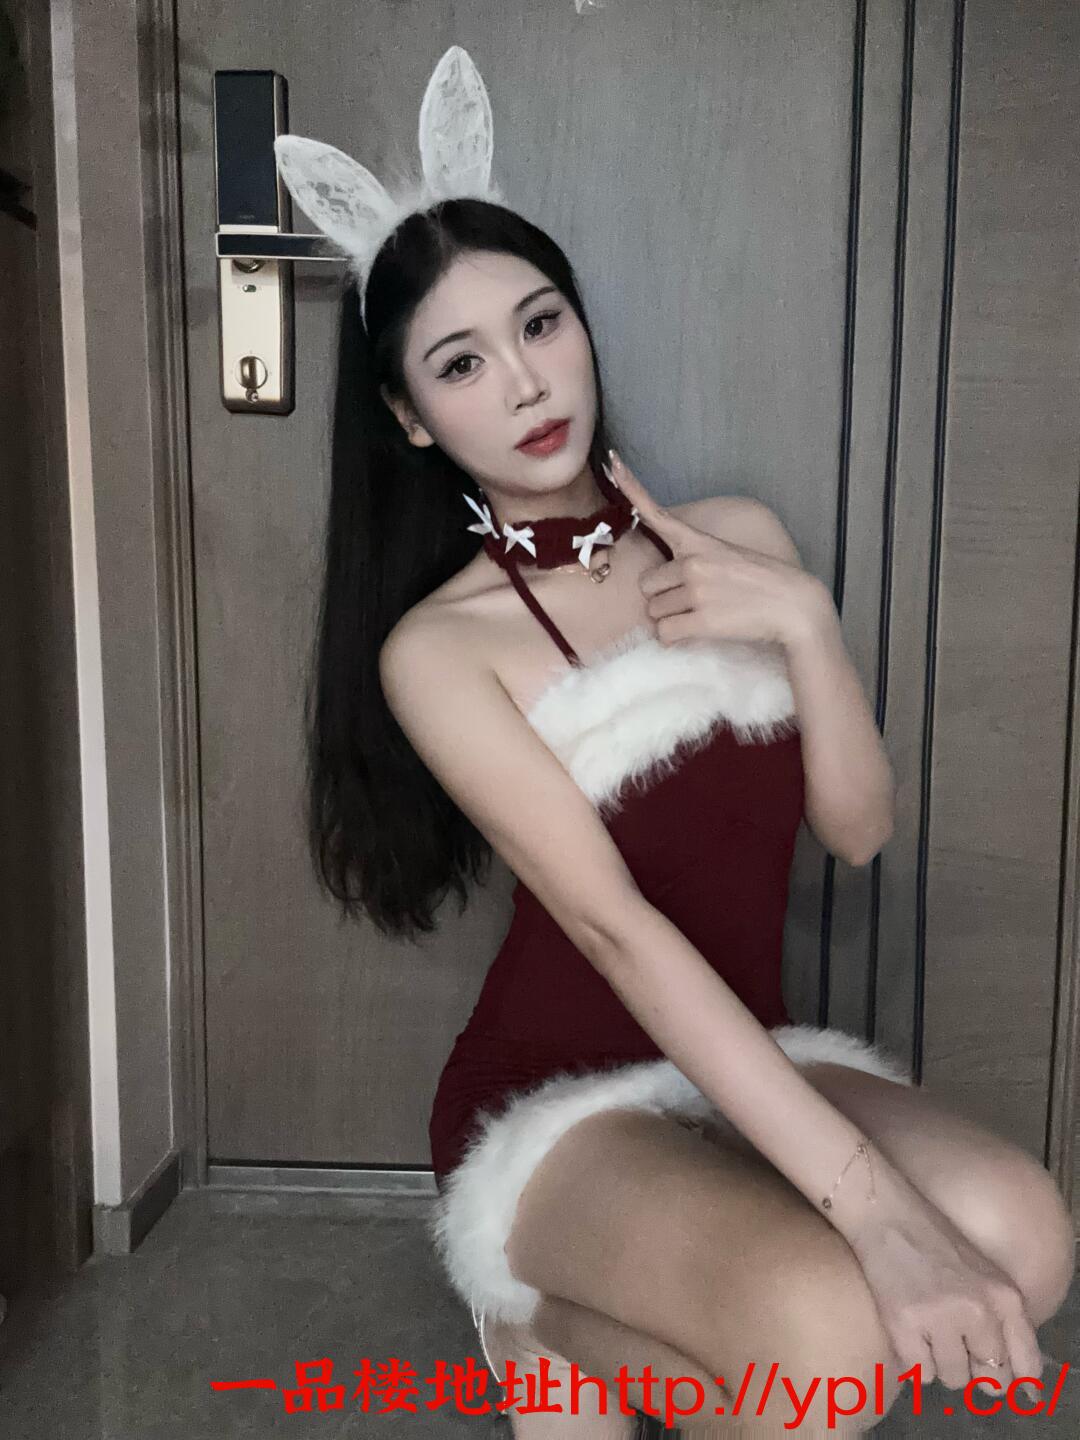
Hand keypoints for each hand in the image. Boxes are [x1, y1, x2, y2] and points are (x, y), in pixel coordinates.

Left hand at [604, 451, 821, 649]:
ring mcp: (697, 592)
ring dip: (671, 619)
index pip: (658, 513)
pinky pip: (666, 634)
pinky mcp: (702, 621)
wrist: (795, 607)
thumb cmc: (765, 582)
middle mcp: (693, 563)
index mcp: (699, 543)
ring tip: (702, 616)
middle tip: (692, 602)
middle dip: (663, 598)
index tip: (614, 462)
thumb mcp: (730, 555)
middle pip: (647, 586)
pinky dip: (676, 638)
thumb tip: (669, 579)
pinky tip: (697, 632)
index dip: (631, 488)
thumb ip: (698, 559)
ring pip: (655, 613)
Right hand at [843, 1164, 1044, 1401]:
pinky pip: (921, 1374)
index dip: (1013, 1376)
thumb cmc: (936, 1241)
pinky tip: (909, 1331)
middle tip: (954, 1345)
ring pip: (954, 1379)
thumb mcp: (985, 1275)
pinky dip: (914, 1360)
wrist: (886, 1215)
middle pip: (991, 1379)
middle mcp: (979, 1311)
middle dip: (974, 1369)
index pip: (1026, 1364)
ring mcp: (941, 1318)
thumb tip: (1015, 1378)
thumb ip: (1003, 1319)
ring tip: (928, 1330)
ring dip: (941, 1364)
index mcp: (1005, 1297)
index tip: (994, 1370)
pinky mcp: (904, 1324)